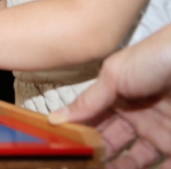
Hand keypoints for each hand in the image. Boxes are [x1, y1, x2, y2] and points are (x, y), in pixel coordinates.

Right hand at [48, 25, 170, 167]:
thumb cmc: (157, 57)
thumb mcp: (114, 75)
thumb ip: (88, 100)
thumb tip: (55, 117)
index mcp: (118, 96)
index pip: (93, 120)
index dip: (79, 134)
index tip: (64, 148)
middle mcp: (137, 115)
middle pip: (112, 142)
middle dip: (97, 154)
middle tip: (81, 164)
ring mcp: (159, 131)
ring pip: (135, 159)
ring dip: (119, 167)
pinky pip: (164, 166)